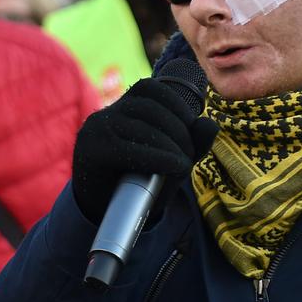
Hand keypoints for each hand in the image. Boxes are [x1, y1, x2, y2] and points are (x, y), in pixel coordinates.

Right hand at [71, 77, 218, 221]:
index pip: (150, 88)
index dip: (176, 103)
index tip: (191, 125)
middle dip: (180, 130)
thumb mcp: (170, 161)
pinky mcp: (91, 151)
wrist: (103, 213)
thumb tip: (210, 124)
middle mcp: (106, 114)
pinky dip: (158, 158)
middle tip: (190, 155)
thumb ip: (191, 143)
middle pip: (151, 108)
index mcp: (122, 108)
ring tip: (183, 164)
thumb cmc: (137, 183)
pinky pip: (129, 149)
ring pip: (142, 127)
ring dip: (171, 145)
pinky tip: (174, 166)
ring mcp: (96, 130)